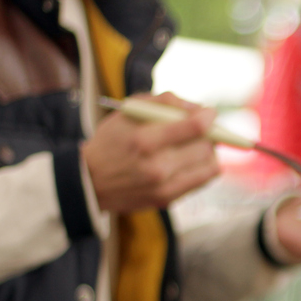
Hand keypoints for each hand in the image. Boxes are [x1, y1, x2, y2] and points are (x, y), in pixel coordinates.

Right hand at [83, 92, 219, 211]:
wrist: (90, 181)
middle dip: (208, 134)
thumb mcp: (128, 111)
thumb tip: (198, 108)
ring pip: (210, 165)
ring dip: (208, 151)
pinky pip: (203, 180)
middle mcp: (157, 166)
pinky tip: (190, 160)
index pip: (194, 127)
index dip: (208, 117)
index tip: (210, 112)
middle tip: (200, 130)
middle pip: (206, 146)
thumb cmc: (112, 140)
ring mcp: (164, 186)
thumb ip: (164, 101)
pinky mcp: (168, 199)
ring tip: (195, 146)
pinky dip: (203, 167)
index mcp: (145, 140)